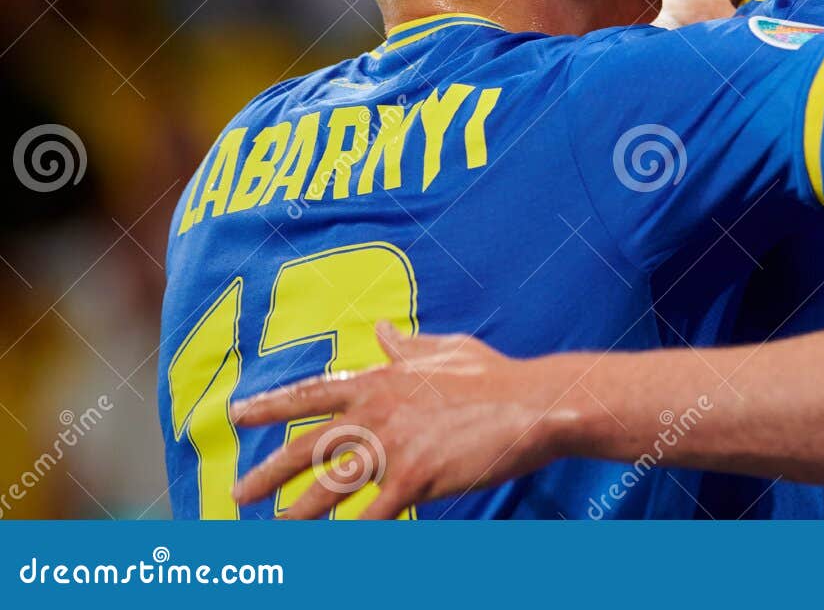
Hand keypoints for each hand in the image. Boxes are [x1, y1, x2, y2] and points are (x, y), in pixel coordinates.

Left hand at [230, 322, 572, 518]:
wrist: (532, 404)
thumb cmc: (494, 376)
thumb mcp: (445, 349)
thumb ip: (406, 346)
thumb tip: (381, 329)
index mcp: (380, 379)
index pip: (312, 392)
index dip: (272, 405)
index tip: (238, 414)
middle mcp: (376, 411)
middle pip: (307, 445)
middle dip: (268, 472)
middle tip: (238, 491)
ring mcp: (392, 446)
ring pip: (329, 486)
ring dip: (299, 511)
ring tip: (276, 529)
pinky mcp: (413, 478)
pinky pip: (371, 515)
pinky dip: (350, 534)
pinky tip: (333, 547)